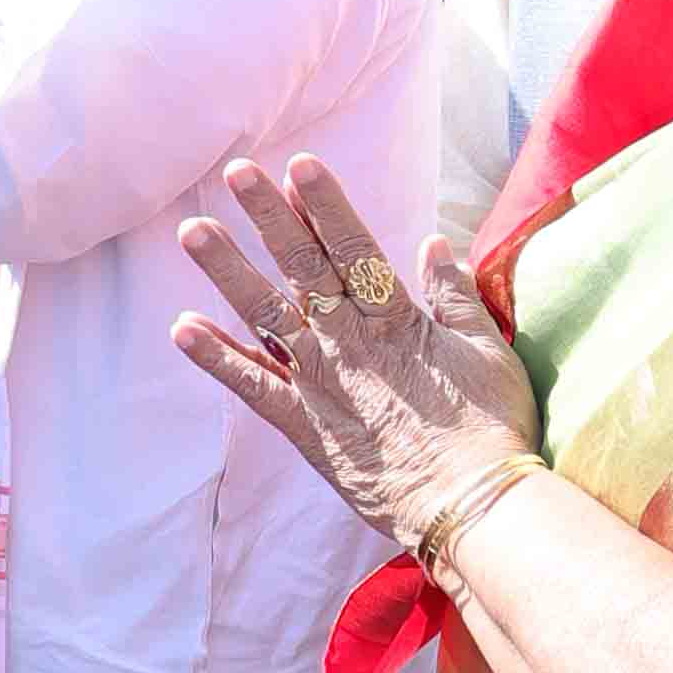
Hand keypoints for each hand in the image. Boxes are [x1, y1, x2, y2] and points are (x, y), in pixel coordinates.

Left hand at [174, 151, 538, 546]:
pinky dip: (217, 358)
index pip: (354, 248)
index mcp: (397, 320)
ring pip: (266, 315)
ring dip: (228, 271)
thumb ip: (457, 297)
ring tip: (192, 231)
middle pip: (302, 268)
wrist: (472, 508)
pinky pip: (254, 387)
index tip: (299, 164)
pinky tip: (181, 328)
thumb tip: (435, 244)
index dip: (325, 205)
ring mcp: (322, 384)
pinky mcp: (305, 427)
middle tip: (235, 173)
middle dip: (268, 218)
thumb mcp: (489, 353)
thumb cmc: (491, 429)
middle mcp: (350, 343)